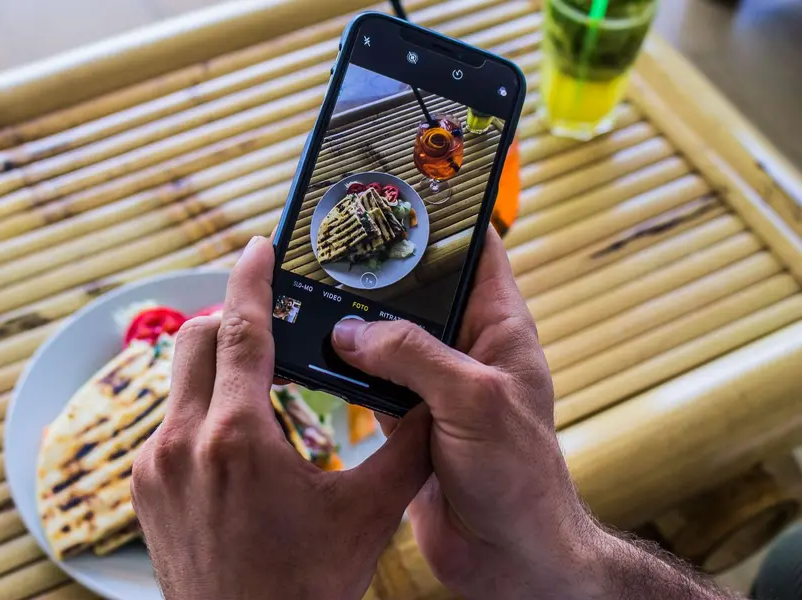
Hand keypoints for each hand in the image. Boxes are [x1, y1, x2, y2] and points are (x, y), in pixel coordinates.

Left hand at [132, 237, 432, 599]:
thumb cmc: (305, 586)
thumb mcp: (366, 516)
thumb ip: (406, 451)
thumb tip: (436, 404)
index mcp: (239, 437)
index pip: (240, 329)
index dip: (252, 279)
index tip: (259, 245)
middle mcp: (182, 442)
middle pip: (199, 338)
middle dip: (233, 316)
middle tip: (273, 318)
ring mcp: (153, 465)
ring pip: (179, 379)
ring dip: (218, 363)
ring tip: (262, 378)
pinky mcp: (142, 486)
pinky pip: (168, 419)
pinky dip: (202, 406)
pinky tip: (238, 434)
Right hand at [331, 227, 597, 598]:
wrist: (511, 557)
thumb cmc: (520, 478)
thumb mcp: (474, 401)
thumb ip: (414, 357)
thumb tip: (351, 332)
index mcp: (499, 329)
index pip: (478, 250)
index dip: (445, 215)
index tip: (402, 188)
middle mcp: (466, 349)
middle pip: (418, 290)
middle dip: (379, 268)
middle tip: (333, 241)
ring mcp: (434, 385)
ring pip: (387, 336)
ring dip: (352, 321)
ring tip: (311, 291)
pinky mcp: (406, 420)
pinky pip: (368, 381)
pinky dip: (340, 369)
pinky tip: (309, 354)